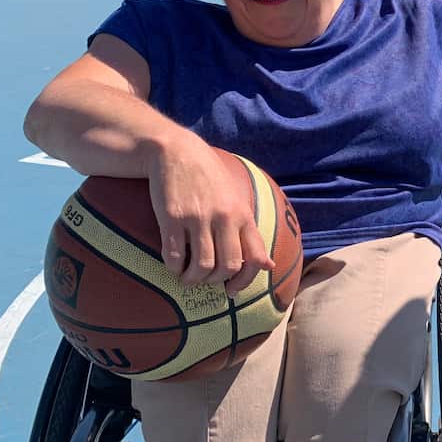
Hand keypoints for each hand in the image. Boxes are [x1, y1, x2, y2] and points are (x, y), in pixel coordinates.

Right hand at [146, 135, 273, 296]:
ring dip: (192, 279)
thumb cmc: (209, 178)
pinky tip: (173, 265)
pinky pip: (174, 255)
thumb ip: (250, 232)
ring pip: (202, 266)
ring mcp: (198, 218)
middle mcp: (224, 218)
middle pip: (228, 267)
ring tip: (186, 276)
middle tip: (204, 280)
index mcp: (243, 215)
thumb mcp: (237, 199)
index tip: (231, 290)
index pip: (254, 258)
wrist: (177, 151)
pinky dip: (174, 268)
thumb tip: (269, 265)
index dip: (244, 281)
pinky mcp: (172, 218)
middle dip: (215, 282)